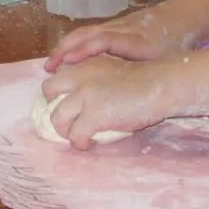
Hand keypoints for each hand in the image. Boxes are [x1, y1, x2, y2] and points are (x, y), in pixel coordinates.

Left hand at [40, 56, 172, 148]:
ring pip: (57, 117)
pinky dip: (80, 143)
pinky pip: (75, 135)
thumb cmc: (144, 81)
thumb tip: (83, 100)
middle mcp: (79, 76)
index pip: (57, 75)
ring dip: (64, 130)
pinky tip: (89, 143)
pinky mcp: (93, 115)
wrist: (160, 84)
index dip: (58, 92)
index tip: (67, 104)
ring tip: (77, 136)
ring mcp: (84, 96)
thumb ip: (94, 79)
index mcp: (85, 64)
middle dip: (53, 106)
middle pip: (48, 90)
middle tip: (68, 119)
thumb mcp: (112, 71)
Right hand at [45, 3, 190, 71]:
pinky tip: (64, 59)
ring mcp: (114, 26)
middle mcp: (120, 29)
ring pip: (84, 32)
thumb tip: (131, 99)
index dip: (85, 49)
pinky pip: (87, 34)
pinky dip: (72, 45)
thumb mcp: (166, 61)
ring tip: (50, 65)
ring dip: (65, 47)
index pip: (105, 40)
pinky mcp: (111, 27)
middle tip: (49, 67)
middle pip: (87, 34)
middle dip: (65, 48)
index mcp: (135, 40)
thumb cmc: (174, 44)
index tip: (68, 61)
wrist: (179, 18)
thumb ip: (147, 74)